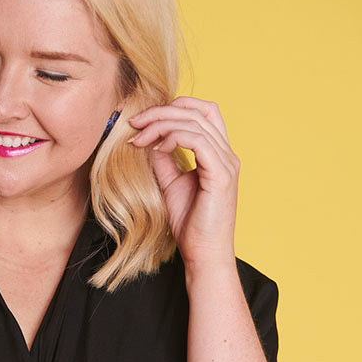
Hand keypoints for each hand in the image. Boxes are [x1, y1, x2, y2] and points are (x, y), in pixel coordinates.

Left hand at [127, 96, 239, 268]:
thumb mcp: (170, 184)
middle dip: (161, 112)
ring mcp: (227, 163)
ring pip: (194, 123)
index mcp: (219, 154)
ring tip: (138, 137)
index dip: (173, 107)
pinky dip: (173, 138)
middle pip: (197, 111)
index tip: (143, 122)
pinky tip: (155, 149)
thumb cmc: (190, 224)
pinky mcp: (221, 175)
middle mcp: (227, 154)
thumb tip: (148, 140)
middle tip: (134, 123)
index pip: (203, 111)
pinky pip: (197, 141)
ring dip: (161, 124)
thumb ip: (164, 161)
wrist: (202, 253)